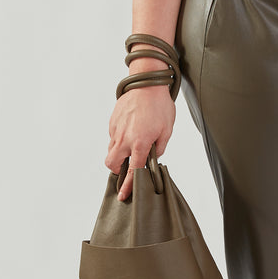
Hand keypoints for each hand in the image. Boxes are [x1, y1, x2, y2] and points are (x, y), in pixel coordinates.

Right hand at [105, 85, 175, 200]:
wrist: (147, 83)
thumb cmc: (159, 104)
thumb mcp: (167, 129)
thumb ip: (159, 147)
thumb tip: (152, 156)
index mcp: (140, 142)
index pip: (132, 171)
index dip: (128, 186)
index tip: (124, 195)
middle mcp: (124, 138)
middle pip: (112, 164)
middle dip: (117, 170)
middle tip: (126, 166)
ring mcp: (116, 129)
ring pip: (110, 150)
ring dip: (118, 153)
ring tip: (132, 144)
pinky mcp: (112, 121)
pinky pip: (112, 136)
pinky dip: (119, 138)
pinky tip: (131, 129)